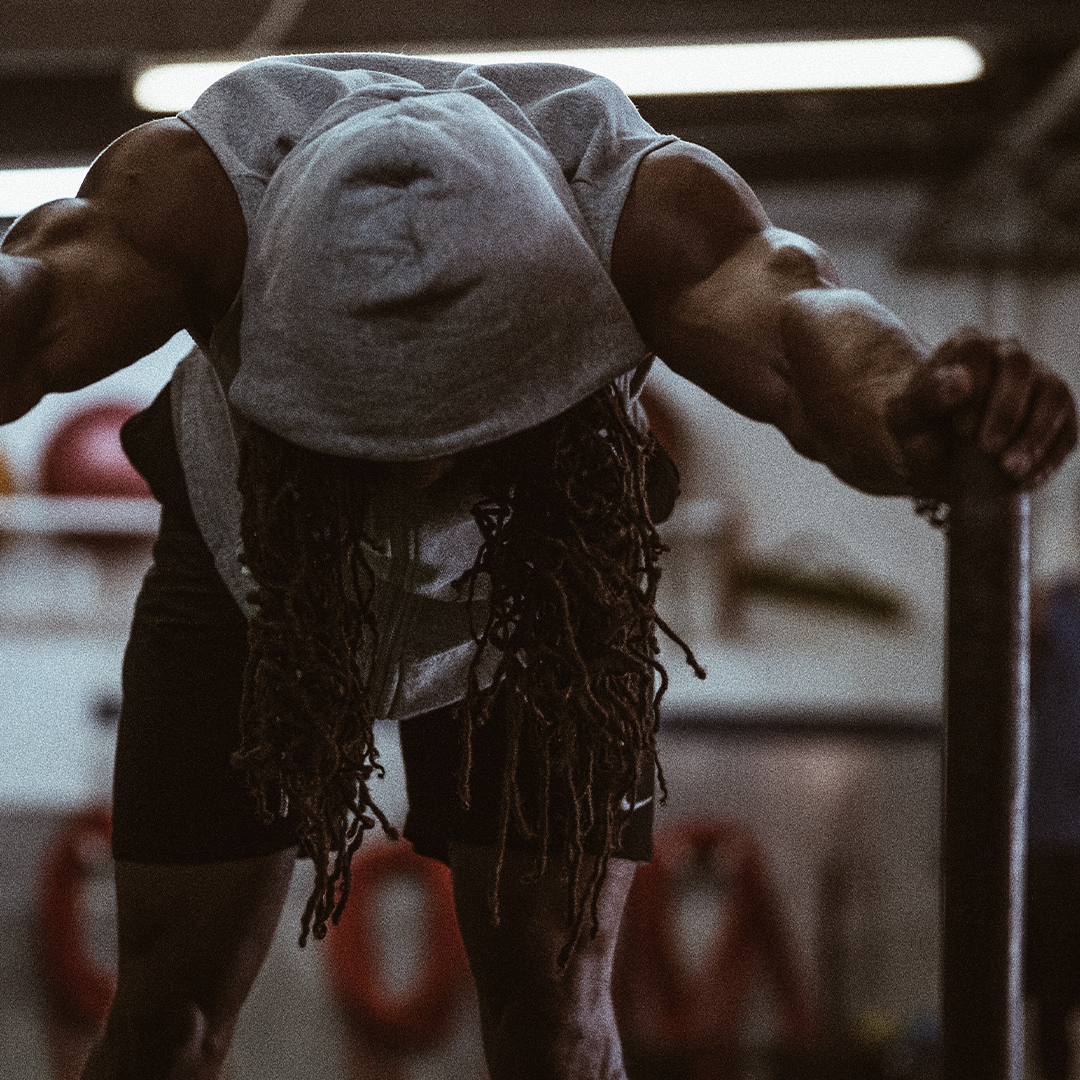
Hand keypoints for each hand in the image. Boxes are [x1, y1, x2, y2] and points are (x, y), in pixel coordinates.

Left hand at [887, 331, 1076, 495]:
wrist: (940, 463)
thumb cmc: (919, 434)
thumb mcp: (904, 420)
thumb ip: (924, 398)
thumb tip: (961, 381)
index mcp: (966, 348)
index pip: (977, 350)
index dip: (974, 388)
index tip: (961, 428)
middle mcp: (1007, 355)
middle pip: (1020, 366)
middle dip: (1006, 411)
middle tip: (987, 449)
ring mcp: (1039, 380)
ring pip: (1053, 394)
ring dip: (1034, 436)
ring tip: (1009, 470)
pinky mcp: (1059, 413)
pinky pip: (1069, 428)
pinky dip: (1050, 456)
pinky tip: (1026, 482)